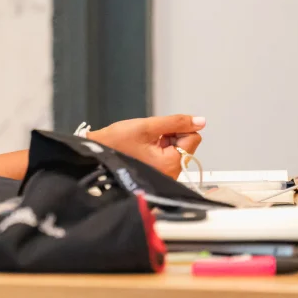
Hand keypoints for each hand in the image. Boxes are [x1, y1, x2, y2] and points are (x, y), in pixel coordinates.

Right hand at [89, 115, 204, 177]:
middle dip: (171, 136)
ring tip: (144, 143)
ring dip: (165, 142)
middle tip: (149, 137)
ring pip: (178, 150)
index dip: (178, 128)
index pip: (193, 138)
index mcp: (170, 163)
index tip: (159, 130)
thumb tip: (200, 121)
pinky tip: (145, 148)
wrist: (96, 154)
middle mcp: (172, 174)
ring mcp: (166, 176)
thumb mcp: (147, 126)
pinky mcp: (160, 175)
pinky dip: (160, 149)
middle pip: (187, 145)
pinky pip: (170, 156)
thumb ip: (175, 122)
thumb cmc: (116, 141)